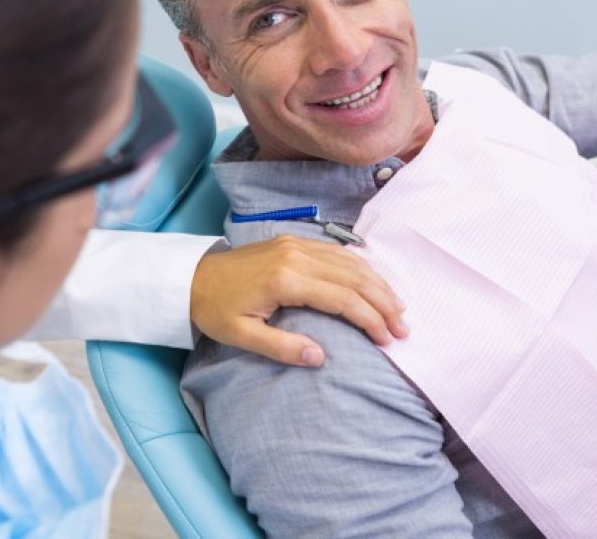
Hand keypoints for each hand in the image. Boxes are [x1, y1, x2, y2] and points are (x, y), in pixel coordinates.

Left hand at [190, 234, 407, 367]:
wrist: (192, 277)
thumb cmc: (216, 310)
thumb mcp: (241, 336)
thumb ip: (282, 348)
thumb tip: (321, 357)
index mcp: (285, 279)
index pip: (342, 298)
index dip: (369, 319)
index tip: (388, 340)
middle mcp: (296, 255)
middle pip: (353, 276)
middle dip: (383, 302)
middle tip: (403, 328)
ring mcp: (296, 244)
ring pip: (349, 260)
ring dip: (376, 283)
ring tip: (397, 306)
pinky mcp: (293, 240)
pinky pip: (335, 250)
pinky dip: (359, 266)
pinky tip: (372, 280)